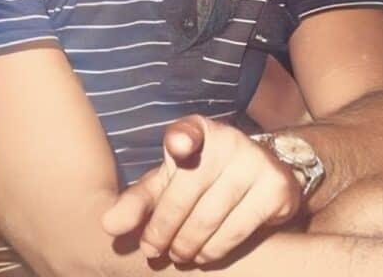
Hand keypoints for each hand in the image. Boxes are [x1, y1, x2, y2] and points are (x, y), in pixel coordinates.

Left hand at [101, 115, 302, 264]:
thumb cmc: (202, 179)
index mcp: (199, 129)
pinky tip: (204, 253)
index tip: (181, 144)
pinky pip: (236, 230)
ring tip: (178, 254)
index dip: (184, 138)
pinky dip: (214, 249)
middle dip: (163, 230)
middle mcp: (230, 138)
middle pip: (186, 193)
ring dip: (187, 245)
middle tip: (154, 250)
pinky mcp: (275, 187)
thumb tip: (108, 224)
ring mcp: (255, 161)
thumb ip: (139, 201)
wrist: (260, 177)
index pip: (188, 132)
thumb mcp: (169, 183)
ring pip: (209, 217)